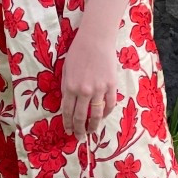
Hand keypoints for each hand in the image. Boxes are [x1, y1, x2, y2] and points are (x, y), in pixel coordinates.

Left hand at [60, 22, 122, 138]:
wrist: (96, 40)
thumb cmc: (78, 52)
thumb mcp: (66, 70)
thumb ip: (66, 88)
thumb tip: (68, 105)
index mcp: (70, 87)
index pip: (67, 112)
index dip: (68, 124)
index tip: (69, 131)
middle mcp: (84, 91)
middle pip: (81, 117)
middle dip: (79, 130)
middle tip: (79, 137)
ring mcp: (99, 89)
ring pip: (96, 114)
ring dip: (93, 126)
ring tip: (92, 132)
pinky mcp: (111, 85)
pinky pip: (109, 104)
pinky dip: (106, 113)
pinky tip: (103, 116)